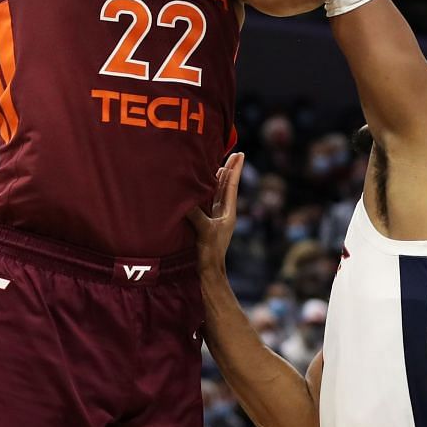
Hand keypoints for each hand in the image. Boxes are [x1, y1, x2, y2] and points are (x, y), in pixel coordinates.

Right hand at [186, 151, 245, 274]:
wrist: (208, 273)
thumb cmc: (209, 253)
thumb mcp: (204, 232)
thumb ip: (197, 215)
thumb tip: (186, 200)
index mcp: (228, 213)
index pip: (232, 186)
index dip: (235, 169)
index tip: (240, 154)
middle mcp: (223, 213)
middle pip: (227, 186)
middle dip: (229, 170)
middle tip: (234, 153)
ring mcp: (215, 218)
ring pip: (218, 193)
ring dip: (219, 178)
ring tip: (220, 164)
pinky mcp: (205, 224)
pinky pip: (208, 202)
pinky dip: (207, 190)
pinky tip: (202, 186)